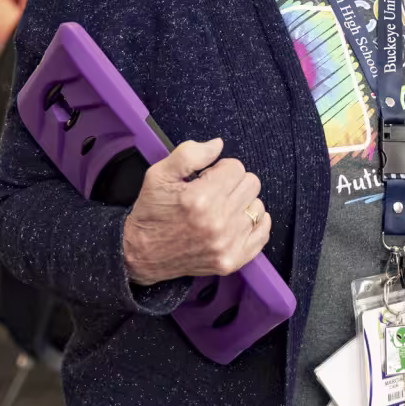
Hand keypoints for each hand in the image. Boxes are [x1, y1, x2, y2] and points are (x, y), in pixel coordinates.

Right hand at [122, 138, 267, 286]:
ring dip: (243, 203)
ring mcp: (226, 244)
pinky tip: (238, 221)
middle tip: (214, 191)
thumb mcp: (160, 174)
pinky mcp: (231, 260)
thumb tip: (218, 144)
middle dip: (233, 183)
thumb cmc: (152, 212)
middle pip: (251, 184)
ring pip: (258, 207)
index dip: (221, 168)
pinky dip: (255, 224)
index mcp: (200, 197)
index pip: (236, 168)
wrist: (142, 254)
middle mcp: (217, 221)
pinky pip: (262, 235)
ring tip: (222, 208)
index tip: (207, 177)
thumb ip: (190, 153)